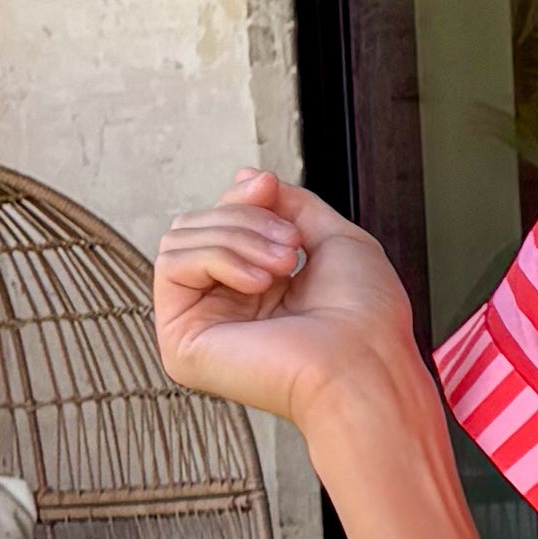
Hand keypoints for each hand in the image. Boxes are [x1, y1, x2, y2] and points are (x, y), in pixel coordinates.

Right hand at [150, 171, 422, 441]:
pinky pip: (172, 264)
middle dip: (244, 218)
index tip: (268, 186)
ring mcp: (201, 326)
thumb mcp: (333, 237)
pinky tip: (258, 284)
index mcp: (258, 289)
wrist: (366, 362)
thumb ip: (290, 205)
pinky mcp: (181, 342)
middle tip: (289, 247)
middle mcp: (225, 308)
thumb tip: (245, 176)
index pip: (220, 222)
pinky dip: (217, 258)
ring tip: (283, 267)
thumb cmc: (365, 318)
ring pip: (181, 239)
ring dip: (237, 238)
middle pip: (197, 225)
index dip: (241, 197)